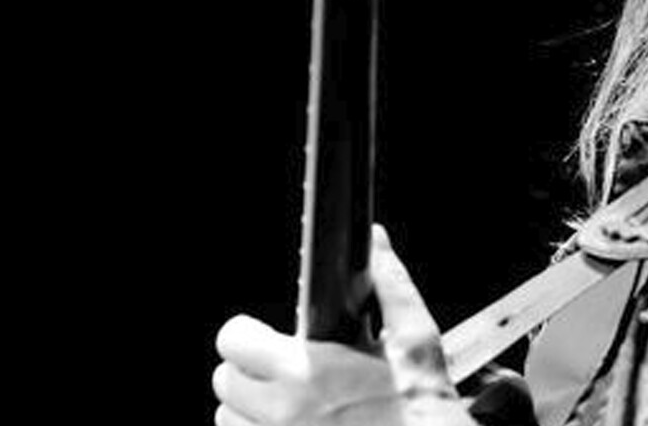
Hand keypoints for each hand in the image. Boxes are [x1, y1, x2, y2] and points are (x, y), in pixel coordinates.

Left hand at [213, 224, 475, 425]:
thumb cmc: (422, 407)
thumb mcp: (415, 338)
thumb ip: (389, 283)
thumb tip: (375, 240)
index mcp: (307, 370)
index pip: (233, 341)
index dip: (250, 336)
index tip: (267, 341)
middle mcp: (282, 413)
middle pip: (225, 383)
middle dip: (250, 374)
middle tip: (284, 375)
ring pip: (230, 421)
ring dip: (251, 413)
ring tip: (291, 408)